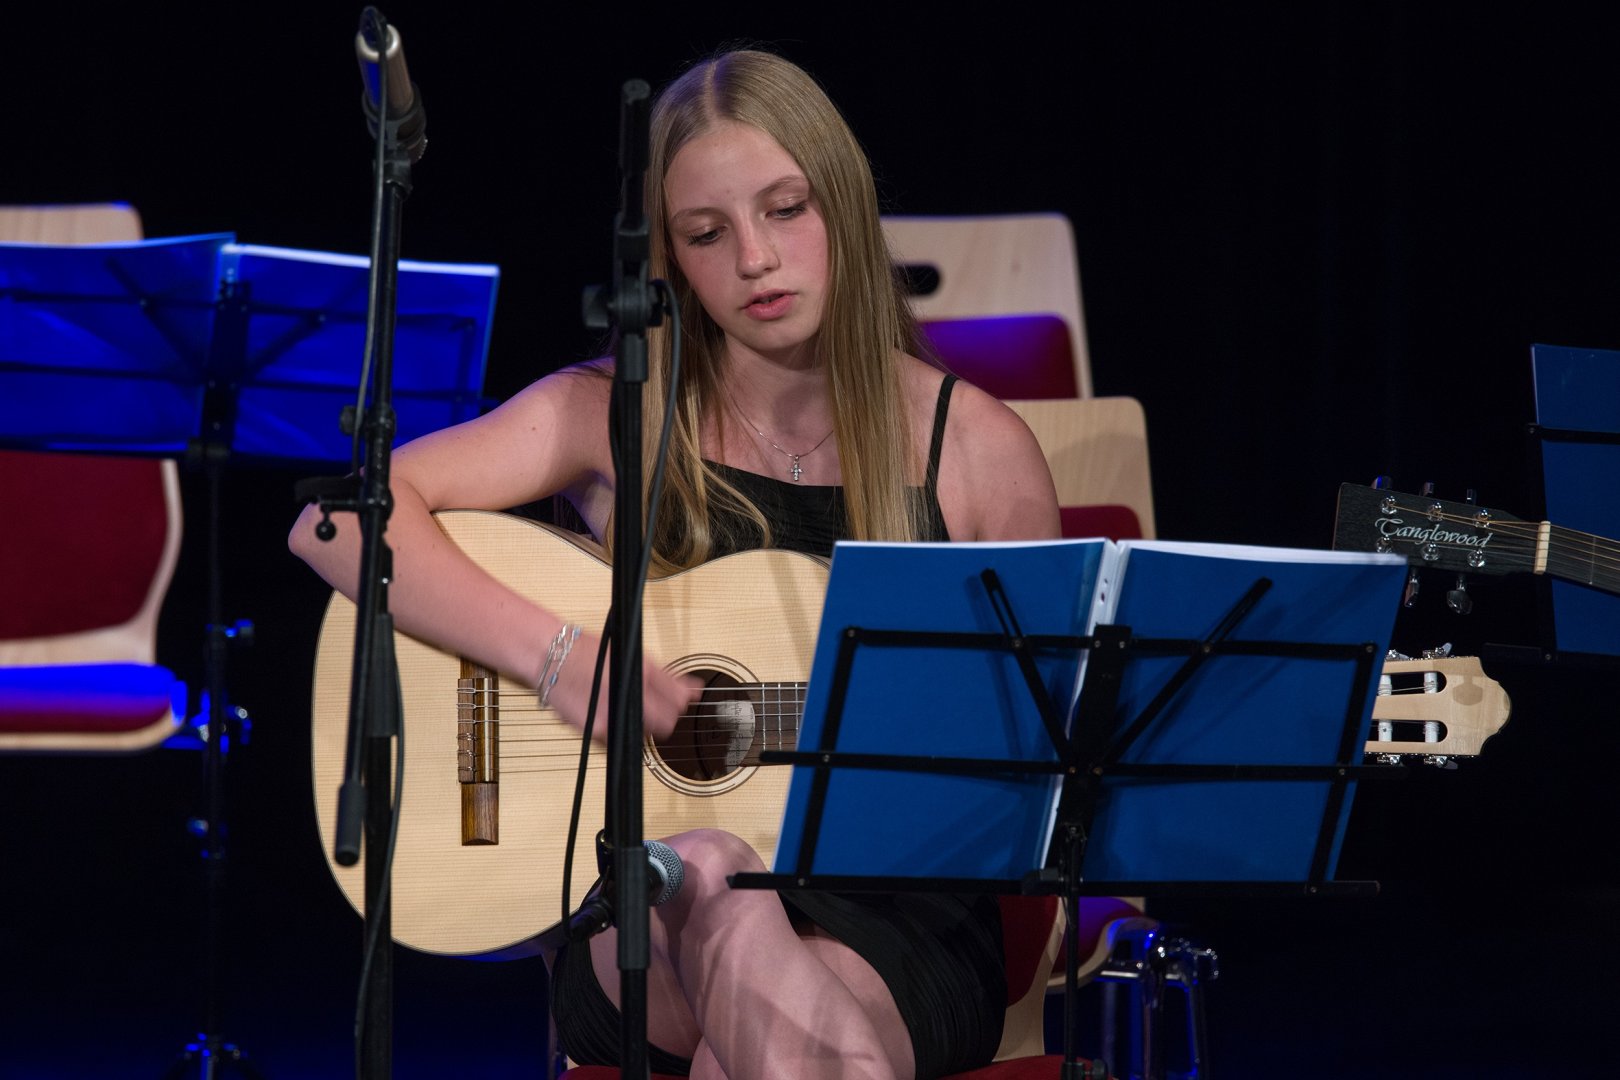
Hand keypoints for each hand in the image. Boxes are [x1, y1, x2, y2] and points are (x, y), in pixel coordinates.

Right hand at [543, 625, 702, 741]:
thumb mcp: (634, 657)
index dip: (679, 704)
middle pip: (665, 723)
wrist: (554, 657)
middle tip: (650, 707)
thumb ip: (667, 679)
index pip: (677, 702)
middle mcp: (630, 696)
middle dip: (663, 717)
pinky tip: (608, 712)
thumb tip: (694, 691)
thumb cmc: (589, 652)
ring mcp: (614, 715)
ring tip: (623, 705)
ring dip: (640, 724)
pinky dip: (617, 729)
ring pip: (642, 733)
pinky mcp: (597, 729)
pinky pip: (618, 738)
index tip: (678, 703)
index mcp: (643, 675)